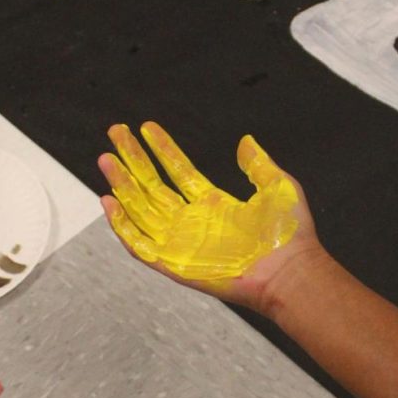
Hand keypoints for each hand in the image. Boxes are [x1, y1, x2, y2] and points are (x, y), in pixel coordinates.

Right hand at [98, 122, 321, 314]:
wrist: (291, 269)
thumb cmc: (290, 235)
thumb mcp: (278, 187)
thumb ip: (258, 164)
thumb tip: (246, 140)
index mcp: (213, 204)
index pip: (177, 171)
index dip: (161, 149)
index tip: (146, 127)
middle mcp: (192, 222)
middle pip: (152, 187)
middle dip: (132, 160)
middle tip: (115, 133)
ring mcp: (182, 243)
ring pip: (140, 210)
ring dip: (121, 186)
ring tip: (106, 159)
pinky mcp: (175, 264)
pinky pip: (140, 246)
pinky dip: (122, 226)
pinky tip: (109, 203)